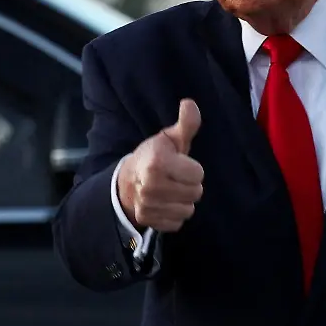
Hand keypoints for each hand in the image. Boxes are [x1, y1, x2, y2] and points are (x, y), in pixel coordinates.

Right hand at [117, 99, 203, 231]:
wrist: (128, 180)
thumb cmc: (154, 156)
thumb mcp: (170, 138)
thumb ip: (186, 124)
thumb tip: (190, 103)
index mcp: (157, 163)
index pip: (198, 174)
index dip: (192, 168)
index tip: (179, 164)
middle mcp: (150, 186)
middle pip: (196, 193)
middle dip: (189, 185)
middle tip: (175, 178)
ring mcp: (148, 206)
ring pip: (188, 209)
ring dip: (183, 200)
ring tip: (170, 190)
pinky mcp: (148, 221)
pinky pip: (178, 222)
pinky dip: (174, 214)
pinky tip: (165, 203)